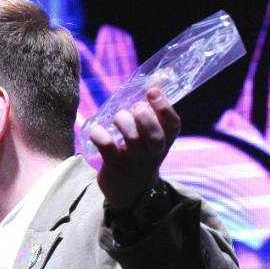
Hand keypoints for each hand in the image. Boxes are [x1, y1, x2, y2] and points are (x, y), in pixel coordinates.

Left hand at [87, 86, 181, 212]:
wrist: (131, 191)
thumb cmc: (142, 153)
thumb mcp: (154, 136)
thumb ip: (154, 111)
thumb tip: (157, 77)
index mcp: (166, 141)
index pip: (173, 125)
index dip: (164, 107)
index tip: (152, 91)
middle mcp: (153, 152)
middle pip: (155, 135)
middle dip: (144, 116)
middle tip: (136, 107)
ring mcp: (134, 160)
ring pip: (131, 139)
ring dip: (122, 121)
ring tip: (117, 117)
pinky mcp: (115, 165)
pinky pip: (107, 147)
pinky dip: (99, 134)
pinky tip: (96, 129)